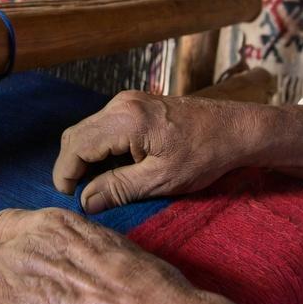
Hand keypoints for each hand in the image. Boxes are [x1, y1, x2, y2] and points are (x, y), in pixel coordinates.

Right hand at [54, 92, 302, 213]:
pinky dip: (100, 148)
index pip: (75, 146)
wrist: (237, 129)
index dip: (65, 174)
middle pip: (75, 135)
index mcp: (124, 120)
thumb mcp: (161, 180)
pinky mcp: (135, 105)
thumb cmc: (205, 155)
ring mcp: (127, 101)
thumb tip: (86, 202)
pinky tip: (114, 170)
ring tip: (98, 186)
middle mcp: (120, 104)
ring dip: (86, 158)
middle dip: (71, 166)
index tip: (68, 199)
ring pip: (88, 130)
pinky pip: (103, 127)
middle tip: (80, 196)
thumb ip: (119, 189)